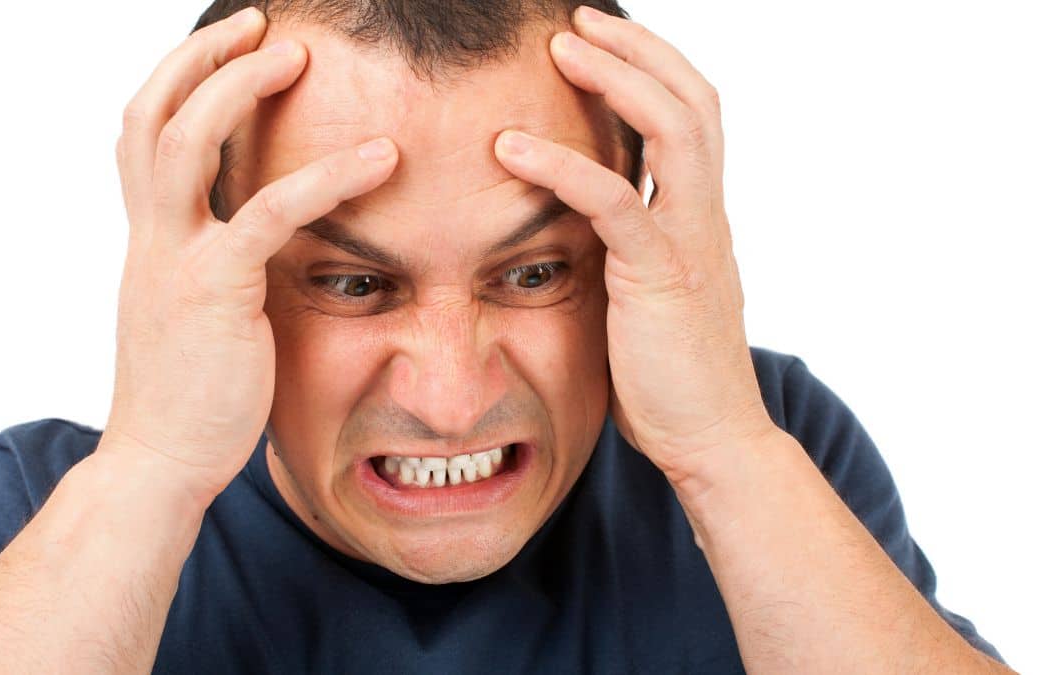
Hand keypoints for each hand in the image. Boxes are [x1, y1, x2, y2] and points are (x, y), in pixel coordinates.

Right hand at [106, 7, 397, 503]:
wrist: (160, 464)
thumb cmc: (193, 398)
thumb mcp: (196, 318)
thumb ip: (218, 271)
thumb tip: (260, 249)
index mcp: (150, 242)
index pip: (143, 135)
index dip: (179, 81)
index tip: (226, 50)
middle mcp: (152, 238)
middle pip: (151, 113)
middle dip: (200, 57)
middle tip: (258, 21)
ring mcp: (176, 259)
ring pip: (187, 139)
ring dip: (240, 84)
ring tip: (295, 52)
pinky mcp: (215, 290)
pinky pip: (270, 212)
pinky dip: (326, 176)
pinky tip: (381, 158)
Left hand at [494, 7, 777, 486]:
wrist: (710, 441)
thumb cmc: (669, 379)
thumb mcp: (647, 298)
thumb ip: (625, 253)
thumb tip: (582, 230)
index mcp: (699, 219)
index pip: (691, 119)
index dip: (652, 70)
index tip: (601, 43)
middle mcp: (704, 217)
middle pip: (693, 100)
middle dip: (638, 50)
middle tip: (580, 20)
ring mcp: (691, 242)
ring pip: (673, 129)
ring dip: (617, 77)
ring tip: (563, 45)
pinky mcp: (661, 277)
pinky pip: (614, 203)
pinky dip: (562, 167)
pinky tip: (510, 148)